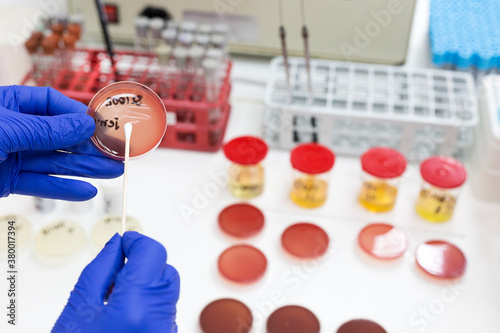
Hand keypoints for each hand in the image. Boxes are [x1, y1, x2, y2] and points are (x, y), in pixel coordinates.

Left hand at [0, 85, 122, 200]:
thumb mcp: (6, 129)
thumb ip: (45, 129)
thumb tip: (84, 125)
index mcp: (10, 105)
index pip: (51, 103)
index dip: (77, 114)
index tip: (100, 125)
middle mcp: (16, 130)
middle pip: (60, 137)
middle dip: (89, 147)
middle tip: (115, 154)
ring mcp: (13, 156)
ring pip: (56, 162)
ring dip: (85, 169)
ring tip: (113, 172)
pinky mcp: (9, 180)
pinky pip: (41, 184)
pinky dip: (63, 189)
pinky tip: (86, 191)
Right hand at [52, 232, 179, 332]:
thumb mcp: (79, 308)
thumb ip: (101, 269)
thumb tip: (117, 246)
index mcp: (136, 305)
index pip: (152, 252)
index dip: (137, 242)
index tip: (124, 241)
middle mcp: (159, 318)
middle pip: (165, 269)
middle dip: (144, 263)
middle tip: (117, 271)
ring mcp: (166, 330)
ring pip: (167, 289)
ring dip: (147, 282)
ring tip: (116, 297)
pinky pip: (165, 308)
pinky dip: (149, 301)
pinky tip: (126, 312)